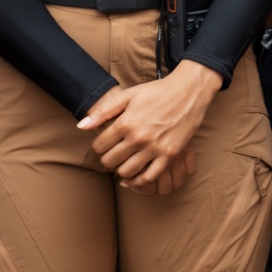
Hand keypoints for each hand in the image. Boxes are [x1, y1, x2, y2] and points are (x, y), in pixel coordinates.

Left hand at [79, 60, 220, 192]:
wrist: (190, 91)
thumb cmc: (158, 91)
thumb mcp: (129, 95)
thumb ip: (104, 111)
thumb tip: (81, 126)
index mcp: (126, 122)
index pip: (99, 146)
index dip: (99, 146)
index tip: (106, 143)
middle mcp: (139, 137)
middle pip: (110, 161)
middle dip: (108, 158)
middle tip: (114, 153)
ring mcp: (155, 148)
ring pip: (126, 171)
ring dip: (122, 169)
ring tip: (125, 161)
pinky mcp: (170, 155)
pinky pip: (149, 177)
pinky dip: (139, 180)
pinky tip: (136, 175)